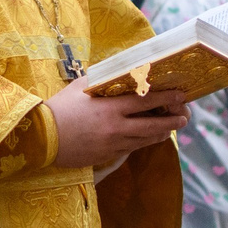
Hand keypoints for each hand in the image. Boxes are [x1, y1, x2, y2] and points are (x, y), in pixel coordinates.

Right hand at [48, 83, 187, 168]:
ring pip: (145, 140)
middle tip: (185, 116)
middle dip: (172, 120)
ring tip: (172, 127)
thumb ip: (102, 80)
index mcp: (111, 107)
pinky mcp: (107, 156)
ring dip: (161, 133)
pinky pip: (131, 149)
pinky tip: (148, 138)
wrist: (42, 138)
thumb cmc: (59, 108)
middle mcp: (116, 127)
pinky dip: (143, 142)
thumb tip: (118, 72)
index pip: (146, 101)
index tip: (181, 95)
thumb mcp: (81, 87)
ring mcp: (113, 144)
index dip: (166, 98)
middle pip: (152, 124)